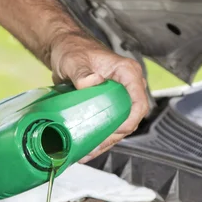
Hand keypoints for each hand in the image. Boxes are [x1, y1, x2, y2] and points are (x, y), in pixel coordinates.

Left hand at [50, 33, 148, 161]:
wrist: (62, 48)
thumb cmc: (72, 49)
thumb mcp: (74, 60)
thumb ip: (82, 72)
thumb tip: (91, 83)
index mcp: (127, 73)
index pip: (139, 102)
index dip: (130, 120)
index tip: (116, 131)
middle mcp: (126, 86)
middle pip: (129, 118)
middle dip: (114, 137)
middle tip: (94, 147)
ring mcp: (117, 97)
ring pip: (119, 125)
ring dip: (105, 141)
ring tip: (86, 153)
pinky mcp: (107, 105)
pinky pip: (108, 124)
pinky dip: (98, 136)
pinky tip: (85, 147)